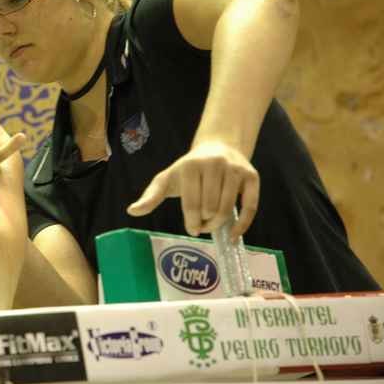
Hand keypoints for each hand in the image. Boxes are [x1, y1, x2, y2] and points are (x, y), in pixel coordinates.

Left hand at [126, 141, 258, 239]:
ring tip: (213, 224)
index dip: (191, 222)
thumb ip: (150, 196)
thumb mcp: (167, 179)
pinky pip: (250, 206)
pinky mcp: (251, 175)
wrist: (218, 147)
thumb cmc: (189, 170)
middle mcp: (214, 164)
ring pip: (228, 208)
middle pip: (210, 208)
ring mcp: (234, 169)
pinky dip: (243, 225)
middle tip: (202, 225)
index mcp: (189, 166)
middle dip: (205, 223)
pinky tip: (233, 235)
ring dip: (220, 224)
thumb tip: (132, 211)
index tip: (192, 229)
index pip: (191, 204)